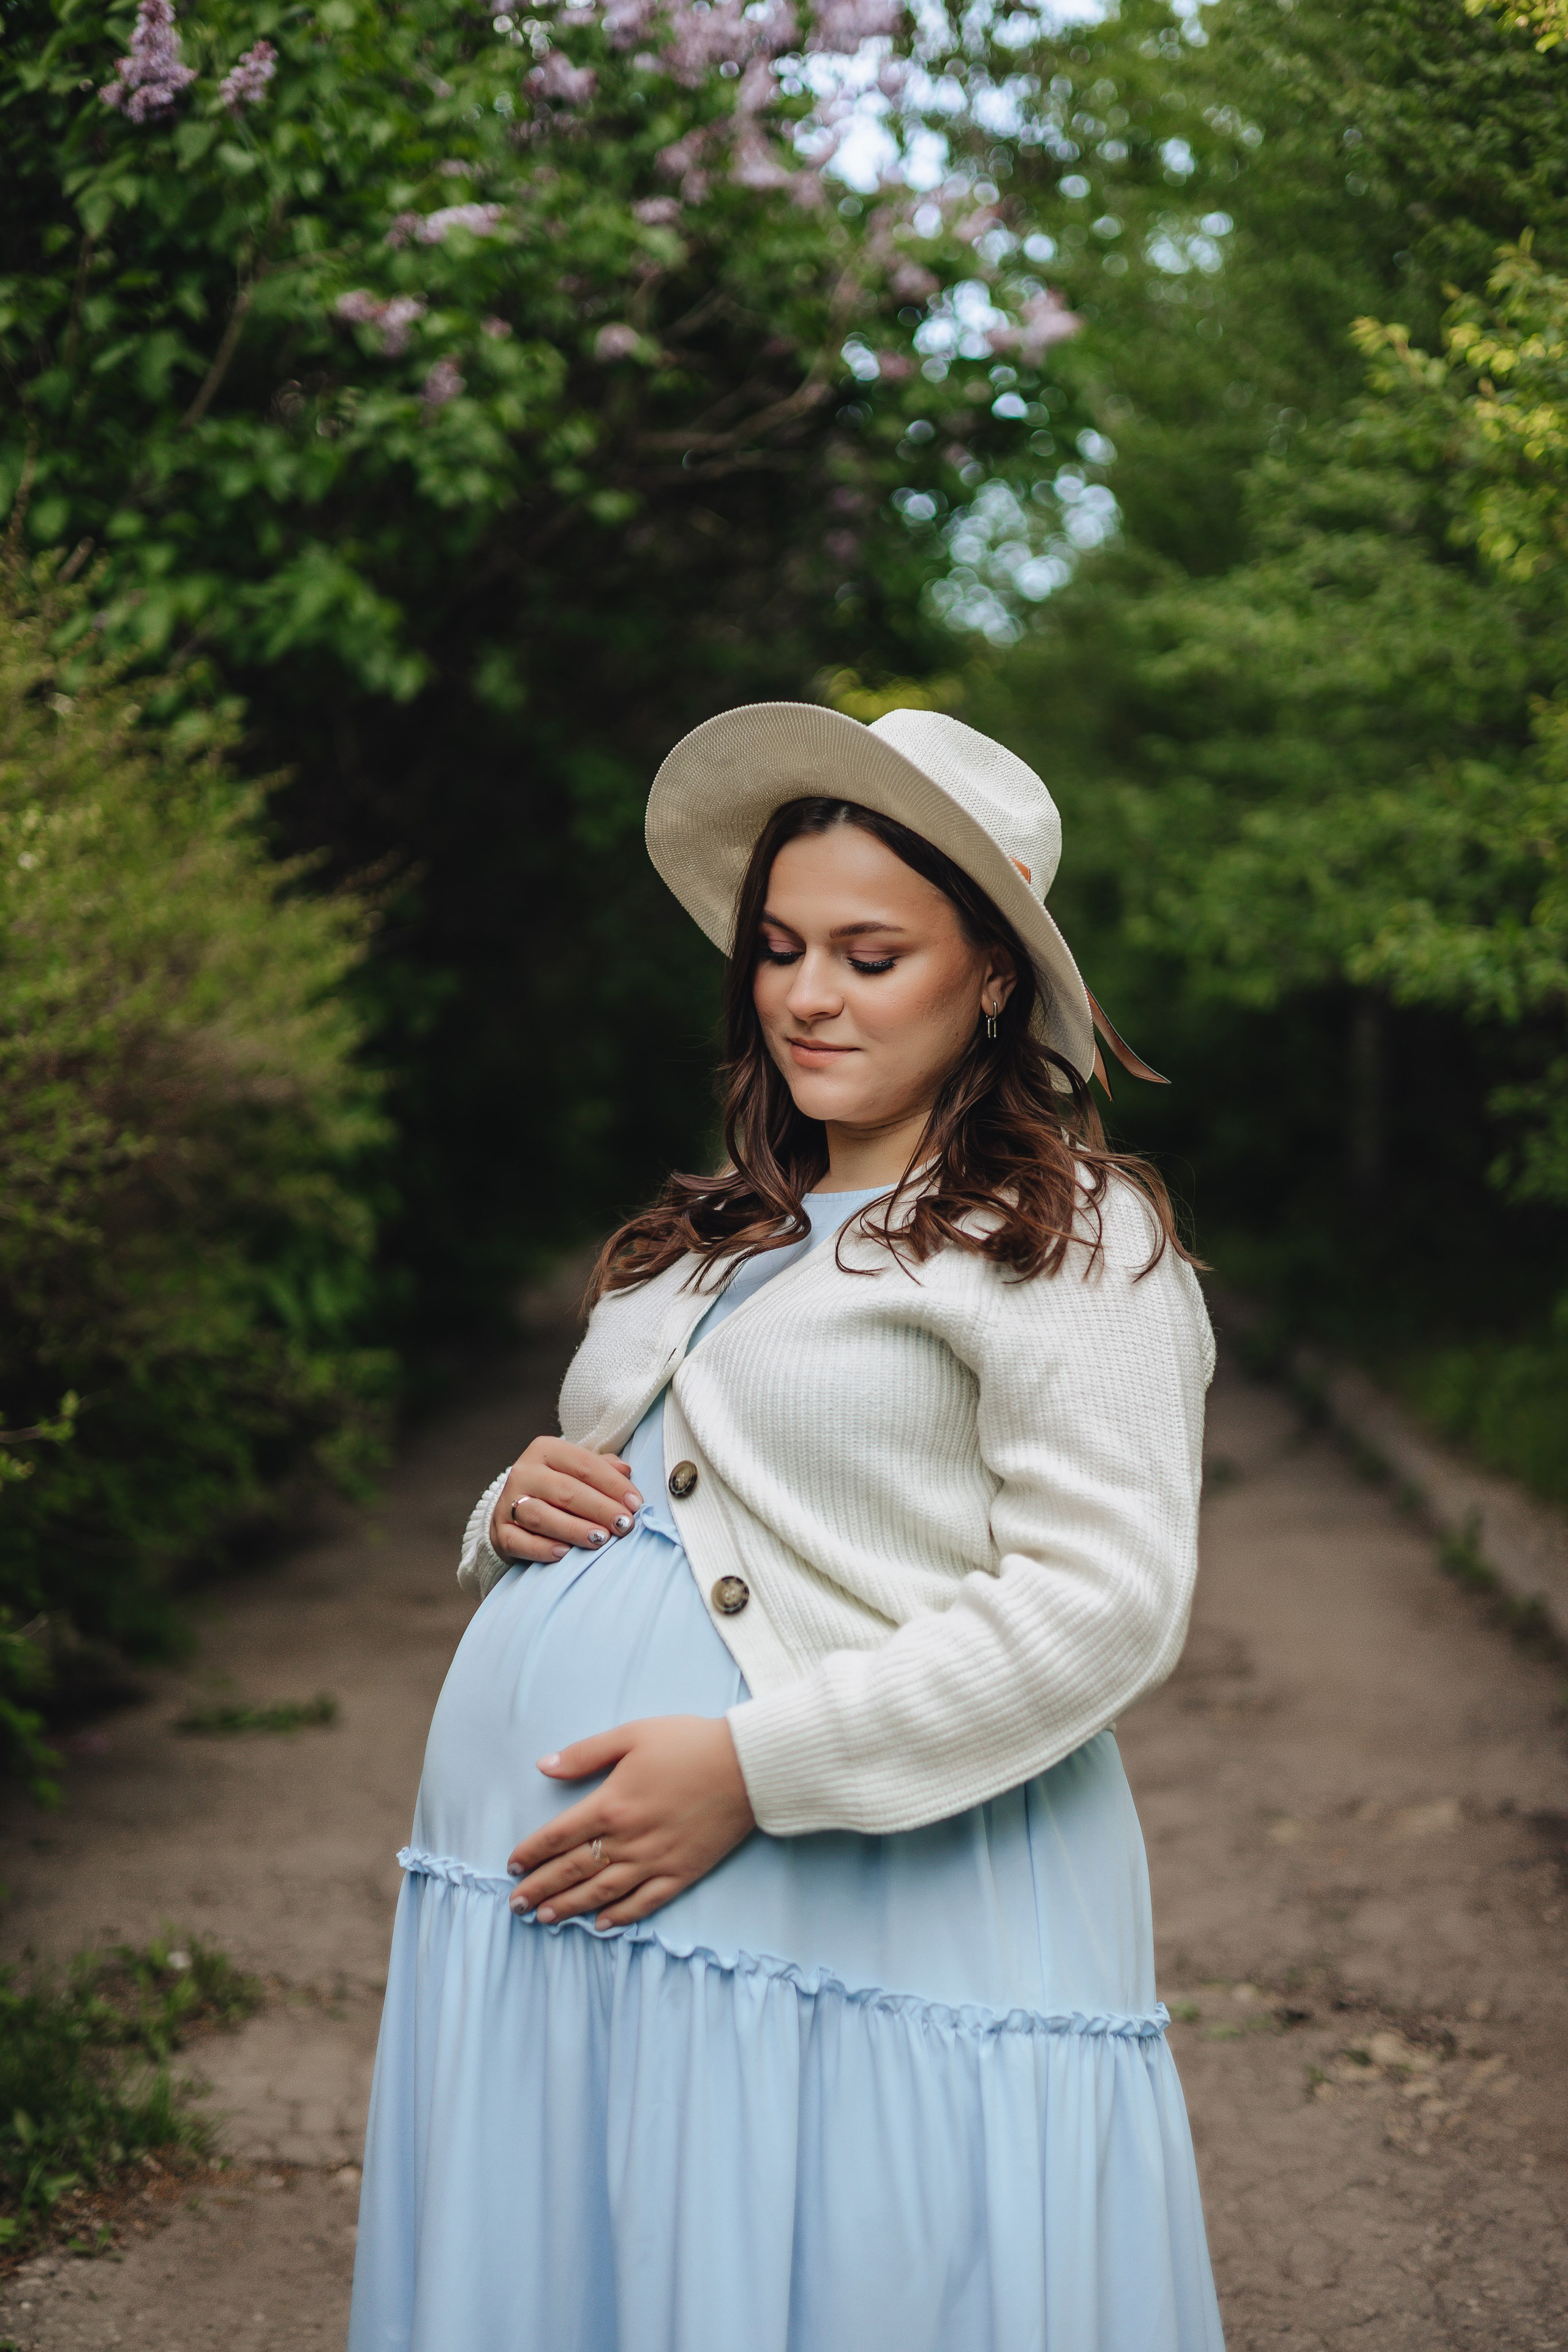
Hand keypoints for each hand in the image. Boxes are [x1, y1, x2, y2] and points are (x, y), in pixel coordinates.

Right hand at [490, 1436, 642, 1564]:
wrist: (516, 1511)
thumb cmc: (558, 1489)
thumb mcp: (578, 1471)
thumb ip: (602, 1468)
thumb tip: (626, 1471)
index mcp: (545, 1450)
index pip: (584, 1465)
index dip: (613, 1485)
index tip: (636, 1504)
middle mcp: (524, 1472)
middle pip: (566, 1491)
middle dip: (600, 1509)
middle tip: (625, 1525)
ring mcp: (508, 1502)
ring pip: (542, 1516)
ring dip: (575, 1529)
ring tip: (601, 1539)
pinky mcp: (500, 1531)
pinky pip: (520, 1541)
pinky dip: (543, 1549)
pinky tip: (565, 1554)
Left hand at [507, 1715, 755, 1929]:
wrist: (747, 1767)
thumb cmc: (689, 1743)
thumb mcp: (633, 1735)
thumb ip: (585, 1754)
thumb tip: (544, 1766)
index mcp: (611, 1804)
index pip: (558, 1836)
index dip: (532, 1853)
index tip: (512, 1867)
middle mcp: (628, 1839)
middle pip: (573, 1870)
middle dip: (540, 1888)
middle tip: (515, 1905)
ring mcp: (655, 1860)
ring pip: (602, 1892)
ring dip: (569, 1907)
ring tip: (544, 1918)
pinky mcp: (681, 1873)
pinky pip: (644, 1902)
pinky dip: (620, 1916)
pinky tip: (600, 1924)